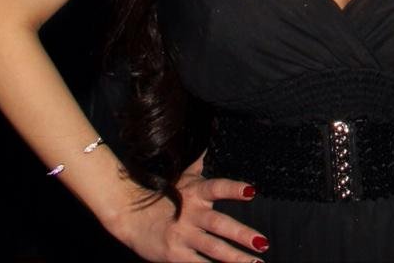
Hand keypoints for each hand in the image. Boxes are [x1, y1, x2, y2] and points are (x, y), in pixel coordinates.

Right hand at [110, 155, 268, 261]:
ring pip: (213, 248)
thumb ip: (199, 163)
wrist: (130, 216)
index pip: (217, 188)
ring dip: (236, 257)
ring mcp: (182, 235)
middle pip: (219, 225)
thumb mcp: (182, 177)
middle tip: (263, 242)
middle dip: (242, 234)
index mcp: (195, 192)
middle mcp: (191, 214)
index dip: (234, 189)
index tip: (251, 192)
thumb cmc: (163, 194)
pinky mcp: (174, 255)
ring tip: (257, 262)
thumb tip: (208, 141)